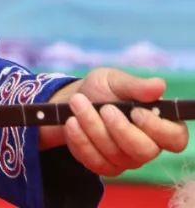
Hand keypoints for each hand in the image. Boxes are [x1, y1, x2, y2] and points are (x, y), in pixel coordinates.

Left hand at [40, 68, 188, 175]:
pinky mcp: (105, 167)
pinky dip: (80, 140)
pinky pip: (95, 162)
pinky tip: (71, 122)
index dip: (157, 128)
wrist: (73, 101)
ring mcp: (127, 160)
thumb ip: (136, 86)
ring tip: (77, 103)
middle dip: (119, 128)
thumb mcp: (115, 80)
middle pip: (144, 151)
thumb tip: (159, 86)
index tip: (135, 111)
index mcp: (160, 124)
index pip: (175, 139)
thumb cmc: (102, 90)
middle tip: (104, 107)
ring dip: (92, 127)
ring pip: (115, 154)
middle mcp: (148, 146)